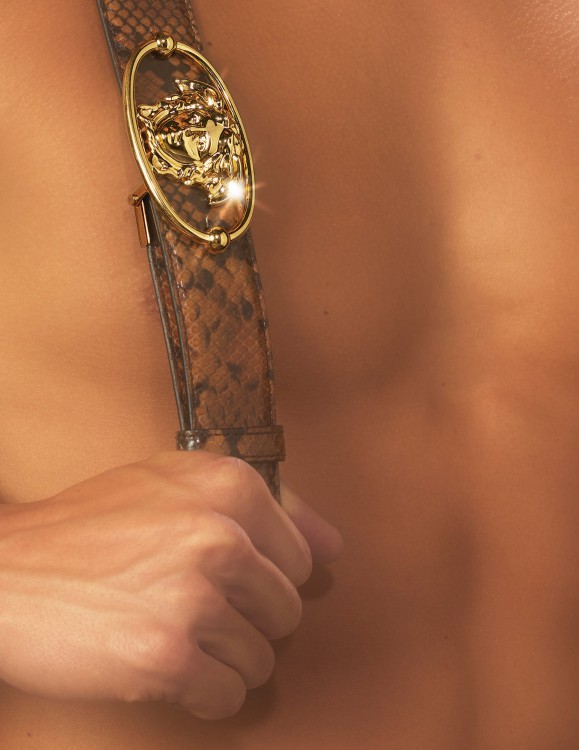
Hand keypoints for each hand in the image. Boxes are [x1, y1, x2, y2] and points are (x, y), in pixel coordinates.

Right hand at [0, 451, 342, 718]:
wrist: (9, 571)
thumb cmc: (91, 527)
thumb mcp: (174, 483)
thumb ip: (265, 505)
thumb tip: (333, 546)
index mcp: (229, 487)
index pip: (303, 556)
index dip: (263, 574)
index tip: (227, 578)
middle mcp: (219, 536)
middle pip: (285, 610)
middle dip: (246, 618)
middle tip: (189, 605)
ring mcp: (193, 596)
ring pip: (261, 658)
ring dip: (222, 658)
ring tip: (174, 633)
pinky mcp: (166, 655)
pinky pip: (228, 695)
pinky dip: (203, 692)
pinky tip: (166, 666)